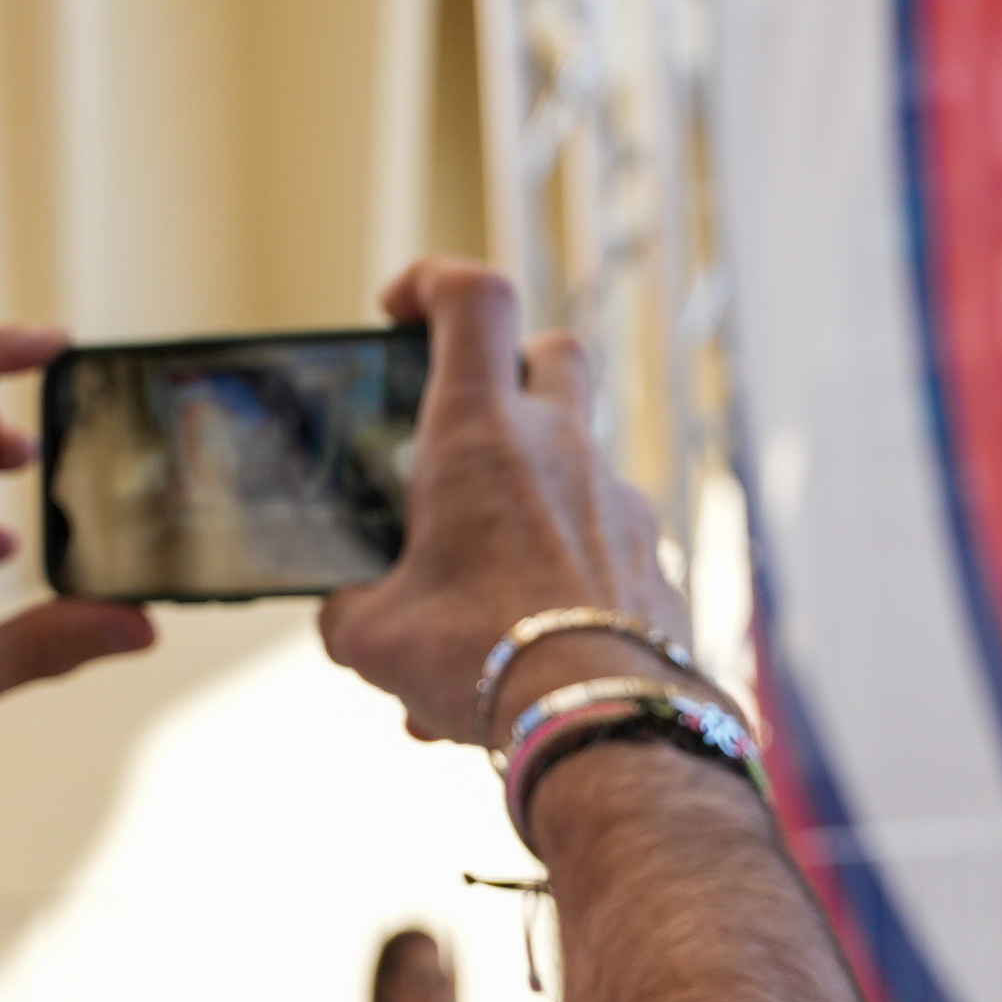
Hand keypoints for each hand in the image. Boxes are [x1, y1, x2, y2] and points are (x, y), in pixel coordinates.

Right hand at [321, 259, 687, 747]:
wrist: (598, 722)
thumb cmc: (478, 660)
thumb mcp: (372, 637)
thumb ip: (351, 609)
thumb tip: (347, 617)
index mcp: (482, 434)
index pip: (473, 297)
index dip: (434, 280)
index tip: (399, 307)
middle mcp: (562, 449)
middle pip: (552, 353)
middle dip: (511, 372)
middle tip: (466, 427)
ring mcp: (620, 502)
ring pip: (577, 467)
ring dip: (528, 507)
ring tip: (472, 602)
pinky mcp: (655, 562)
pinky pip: (599, 553)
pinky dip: (559, 585)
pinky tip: (522, 657)